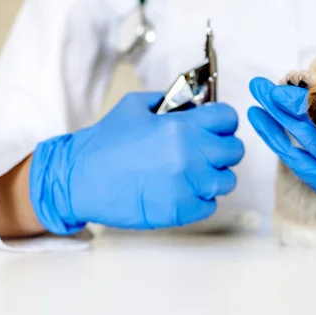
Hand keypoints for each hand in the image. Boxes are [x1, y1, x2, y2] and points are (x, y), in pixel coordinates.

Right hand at [30, 93, 243, 233]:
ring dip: (214, 176)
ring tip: (193, 174)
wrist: (79, 180)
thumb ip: (170, 103)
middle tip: (205, 151)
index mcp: (182, 127)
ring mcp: (189, 186)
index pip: (228, 118)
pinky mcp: (183, 211)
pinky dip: (201, 199)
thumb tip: (195, 104)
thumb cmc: (104, 143)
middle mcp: (191, 156)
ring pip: (227, 181)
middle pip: (235, 150)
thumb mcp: (135, 107)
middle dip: (222, 148)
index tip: (215, 126)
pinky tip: (182, 191)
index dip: (223, 121)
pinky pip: (210, 205)